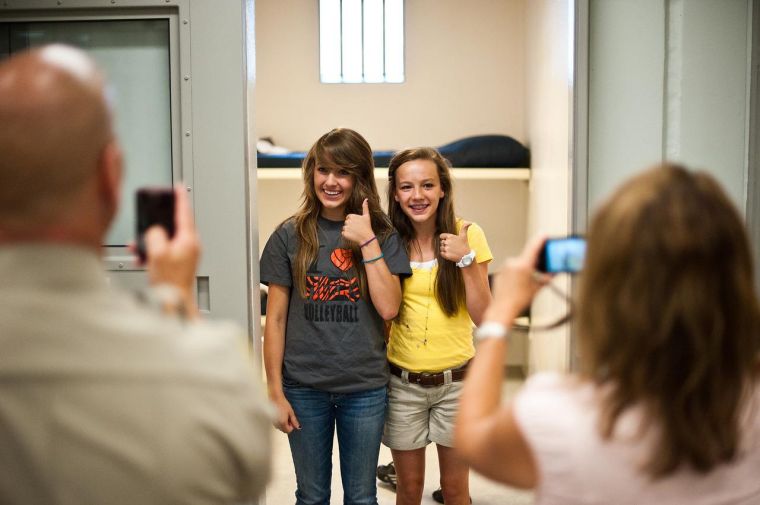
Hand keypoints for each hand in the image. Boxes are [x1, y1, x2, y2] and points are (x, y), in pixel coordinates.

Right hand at [144, 185, 199, 312]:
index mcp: (189, 239)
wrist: (174, 302)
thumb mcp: (157, 252)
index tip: (179, 186)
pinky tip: (142, 258)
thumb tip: (155, 231)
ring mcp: (187, 254)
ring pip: (167, 239)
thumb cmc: (170, 281)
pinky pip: (165, 251)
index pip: (185, 212)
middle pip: (175, 225)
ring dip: (152, 240)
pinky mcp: (180, 263)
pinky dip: (153, 252)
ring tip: (138, 245)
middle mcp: (191, 245)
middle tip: (152, 215)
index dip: (180, 197)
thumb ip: (155, 234)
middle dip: (158, 222)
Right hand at [271, 395, 299, 433]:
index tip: (292, 421)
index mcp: (283, 422)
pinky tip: (281, 415)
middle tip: (289, 418)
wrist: (275, 399)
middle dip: (287, 426)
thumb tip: (298, 427)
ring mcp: (274, 422)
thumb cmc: (283, 404)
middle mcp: (277, 424)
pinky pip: (277, 424)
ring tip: (285, 416)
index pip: (288, 431)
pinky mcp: (272, 420)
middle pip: (284, 430)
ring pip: (280, 428)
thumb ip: (294, 421)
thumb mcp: (291, 412)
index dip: (291, 427)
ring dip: (283, 425)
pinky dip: (280, 423)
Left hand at [342, 198, 374, 244]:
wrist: (367, 238)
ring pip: (344, 228)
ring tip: (355, 232)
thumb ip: (365, 207)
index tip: (358, 224)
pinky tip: (353, 236)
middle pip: (346, 223)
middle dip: (350, 225)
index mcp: (352, 216)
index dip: (353, 221)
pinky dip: (347, 235)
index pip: (348, 217)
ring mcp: (346, 228)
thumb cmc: (367, 227)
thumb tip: (366, 199)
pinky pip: (343, 233)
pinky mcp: (344, 234)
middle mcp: (348, 221)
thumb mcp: (367, 216)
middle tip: (357, 229)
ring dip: (348, 230)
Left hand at [440, 222, 471, 262]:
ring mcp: (446, 249)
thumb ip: (464, 228)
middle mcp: (447, 242)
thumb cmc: (465, 245)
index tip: (449, 241)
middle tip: (452, 247)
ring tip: (451, 251)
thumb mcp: (464, 236)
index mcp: (450, 237)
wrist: (466, 256)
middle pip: (441, 242)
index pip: (441, 236)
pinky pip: (441, 253)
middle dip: (445, 244)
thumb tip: (470, 222)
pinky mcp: (446, 255)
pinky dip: (444, 254)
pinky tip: (450, 254)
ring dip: (445, 249)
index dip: (444, 238)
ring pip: (441, 248)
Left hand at [484, 235, 550, 324]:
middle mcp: (513, 263)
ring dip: (526, 268)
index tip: (545, 234)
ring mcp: (505, 267)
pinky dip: (518, 273)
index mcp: (523, 265)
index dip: (541, 239)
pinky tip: (519, 283)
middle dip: (535, 260)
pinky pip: (512, 269)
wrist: (502, 309)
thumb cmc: (520, 301)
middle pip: (527, 257)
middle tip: (543, 264)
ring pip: (520, 264)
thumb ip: (547, 278)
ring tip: (529, 281)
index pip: (534, 247)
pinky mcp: (501, 272)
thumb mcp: (537, 289)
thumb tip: (555, 273)